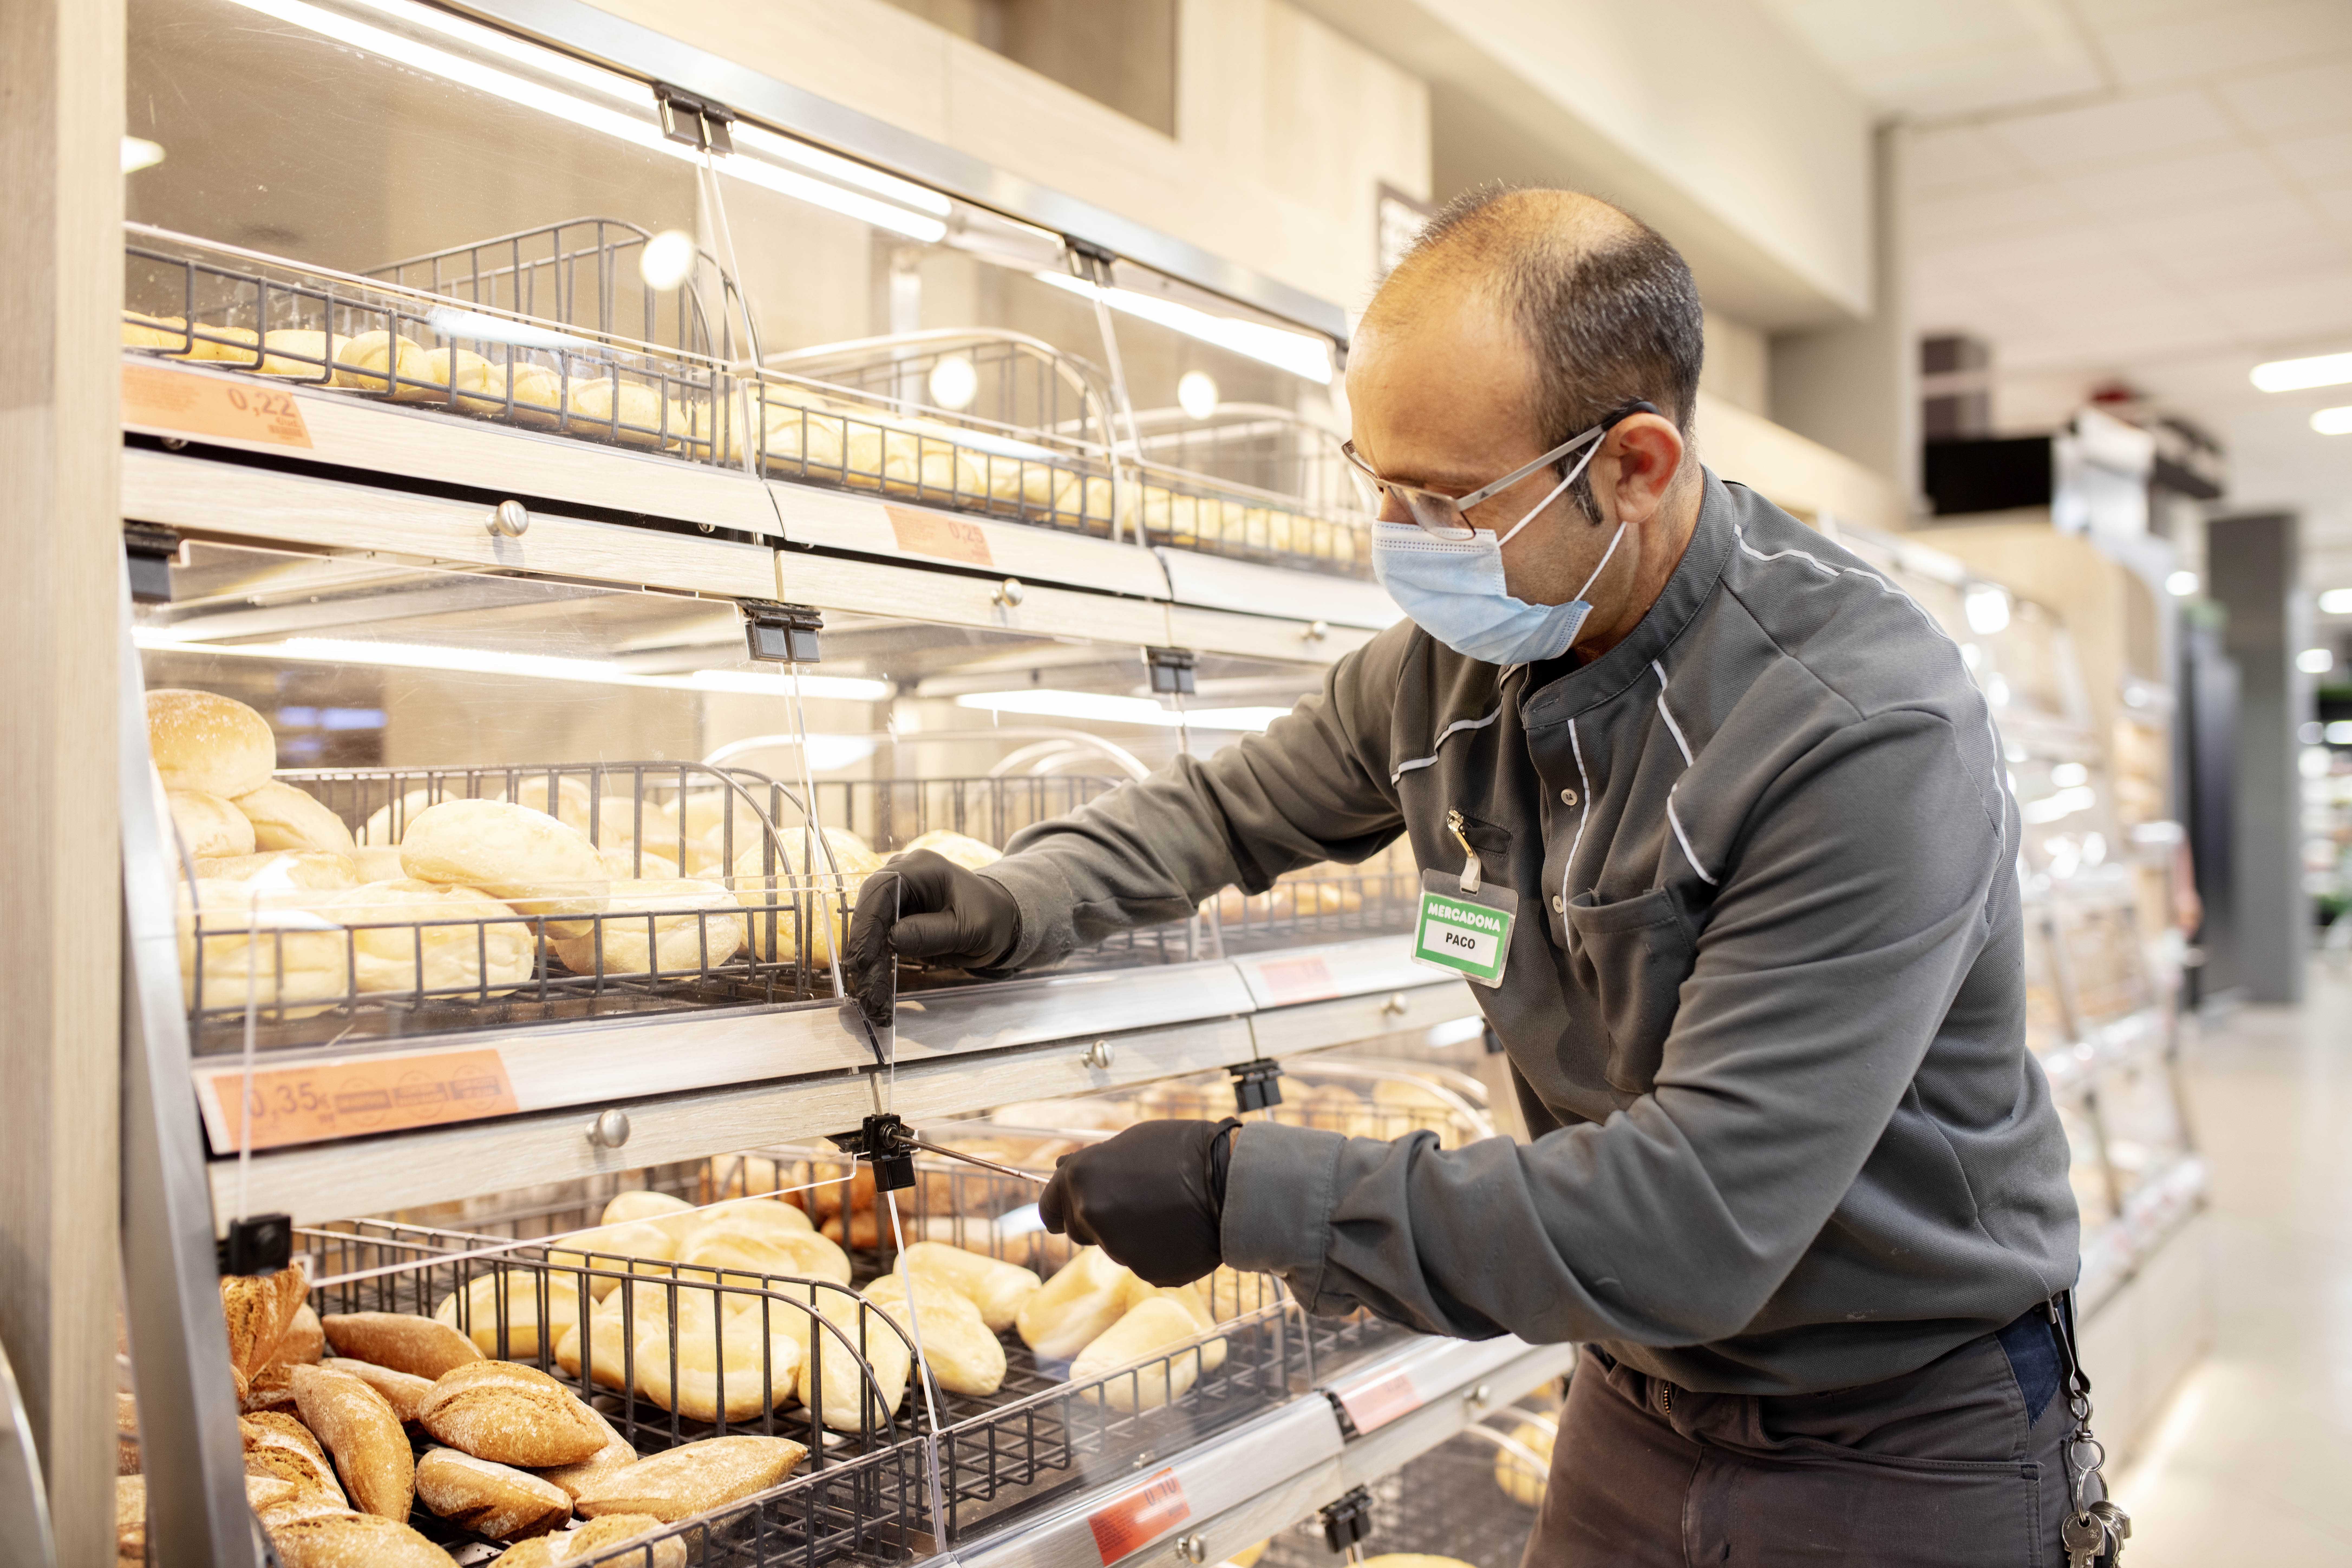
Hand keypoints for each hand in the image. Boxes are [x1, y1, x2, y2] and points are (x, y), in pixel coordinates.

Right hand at [843, 849, 1020, 1022]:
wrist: (998, 920)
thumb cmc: (991, 919)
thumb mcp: (971, 929)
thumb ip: (932, 933)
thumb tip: (892, 939)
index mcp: (922, 868)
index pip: (881, 889)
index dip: (868, 924)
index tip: (864, 961)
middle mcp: (901, 875)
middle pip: (868, 909)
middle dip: (863, 951)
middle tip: (866, 991)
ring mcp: (895, 895)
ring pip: (867, 927)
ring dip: (866, 964)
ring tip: (871, 999)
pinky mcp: (894, 915)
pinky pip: (876, 939)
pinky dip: (875, 965)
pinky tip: (875, 991)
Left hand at [1039, 1118, 1239, 1286]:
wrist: (1231, 1179)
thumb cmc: (1181, 1150)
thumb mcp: (1129, 1142)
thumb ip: (1091, 1163)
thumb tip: (1060, 1172)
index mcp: (1080, 1179)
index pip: (1049, 1209)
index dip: (1064, 1207)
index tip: (1078, 1207)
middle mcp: (1091, 1215)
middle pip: (1080, 1231)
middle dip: (1099, 1220)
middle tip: (1138, 1200)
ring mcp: (1118, 1248)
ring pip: (1115, 1248)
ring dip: (1131, 1235)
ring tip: (1166, 1211)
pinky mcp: (1147, 1272)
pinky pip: (1144, 1264)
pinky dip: (1157, 1253)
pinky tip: (1179, 1231)